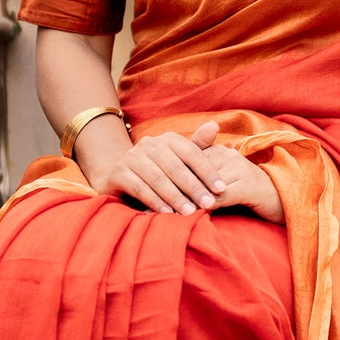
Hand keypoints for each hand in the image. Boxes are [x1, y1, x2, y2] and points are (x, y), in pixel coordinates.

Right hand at [80, 118, 283, 222]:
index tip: (221, 189)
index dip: (207, 171)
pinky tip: (167, 214)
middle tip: (208, 204)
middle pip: (175, 167)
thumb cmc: (160, 171)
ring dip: (176, 197)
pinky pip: (139, 188)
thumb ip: (198, 147)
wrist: (121, 178)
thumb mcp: (179, 160)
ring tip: (190, 213)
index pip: (191, 152)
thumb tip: (215, 125)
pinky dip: (155, 202)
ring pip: (158, 179)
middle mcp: (148, 144)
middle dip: (194, 187)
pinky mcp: (118, 173)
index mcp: (167, 139)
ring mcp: (131, 157)